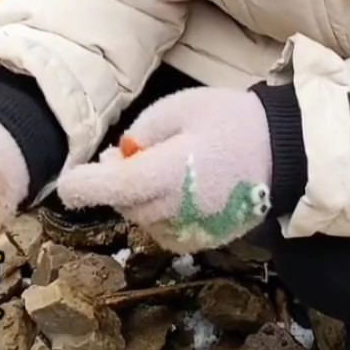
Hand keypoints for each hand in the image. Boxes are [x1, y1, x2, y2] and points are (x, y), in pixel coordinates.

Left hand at [57, 87, 272, 253]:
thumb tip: (116, 160)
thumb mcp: (179, 107)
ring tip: (157, 167)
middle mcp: (177, 210)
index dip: (83, 186)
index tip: (65, 183)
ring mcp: (191, 231)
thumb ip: (140, 134)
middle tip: (125, 155)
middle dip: (114, 182)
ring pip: (141, 218)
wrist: (284, 152)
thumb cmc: (230, 121)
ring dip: (136, 197)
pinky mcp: (203, 242)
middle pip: (124, 204)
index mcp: (170, 174)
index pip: (114, 188)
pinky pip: (162, 229)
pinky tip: (174, 188)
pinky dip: (157, 211)